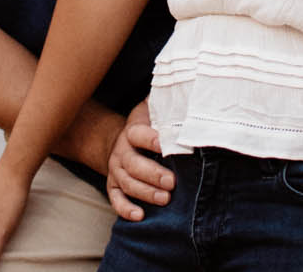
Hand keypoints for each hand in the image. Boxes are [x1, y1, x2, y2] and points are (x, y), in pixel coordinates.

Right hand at [105, 99, 172, 220]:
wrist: (120, 141)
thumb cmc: (147, 126)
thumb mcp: (154, 110)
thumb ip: (166, 103)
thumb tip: (188, 87)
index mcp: (132, 131)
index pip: (138, 134)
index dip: (150, 139)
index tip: (165, 144)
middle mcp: (122, 151)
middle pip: (133, 163)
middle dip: (152, 174)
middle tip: (172, 182)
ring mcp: (116, 169)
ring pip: (127, 182)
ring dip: (145, 192)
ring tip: (165, 199)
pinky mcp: (113, 185)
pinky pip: (115, 198)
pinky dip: (125, 208)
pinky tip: (139, 215)